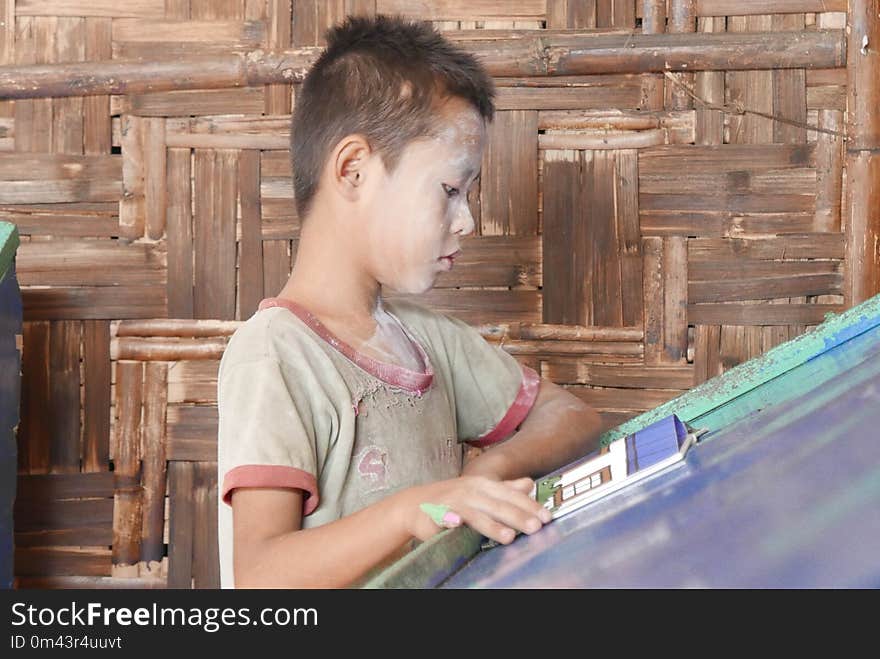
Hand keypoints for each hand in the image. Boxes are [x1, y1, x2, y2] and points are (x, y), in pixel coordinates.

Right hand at [403, 475, 550, 544]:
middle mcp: (471, 491)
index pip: (511, 495)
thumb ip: (505, 489)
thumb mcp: (481, 491)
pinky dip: (450, 520)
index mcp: (484, 485)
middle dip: (518, 516)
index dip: (530, 505)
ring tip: (508, 537)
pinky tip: (457, 525)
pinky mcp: (436, 513)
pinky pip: (444, 517)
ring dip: (491, 525)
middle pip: (498, 504)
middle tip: (536, 527)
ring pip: (475, 514)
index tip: (547, 517)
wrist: (416, 504)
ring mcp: (454, 502)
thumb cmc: (454, 499)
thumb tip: (529, 484)